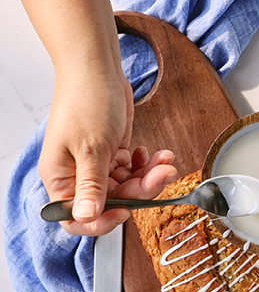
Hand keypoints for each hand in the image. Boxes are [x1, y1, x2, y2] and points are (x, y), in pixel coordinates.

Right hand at [38, 70, 176, 235]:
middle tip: (162, 175)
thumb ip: (91, 185)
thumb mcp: (91, 148)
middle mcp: (77, 175)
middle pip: (112, 202)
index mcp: (61, 178)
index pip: (77, 217)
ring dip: (150, 177)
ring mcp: (97, 164)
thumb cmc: (86, 102)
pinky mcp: (113, 153)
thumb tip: (85, 217)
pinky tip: (154, 154)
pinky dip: (147, 165)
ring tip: (165, 161)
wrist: (98, 70)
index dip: (102, 221)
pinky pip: (134, 171)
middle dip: (141, 191)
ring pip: (128, 187)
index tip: (126, 210)